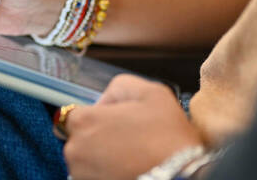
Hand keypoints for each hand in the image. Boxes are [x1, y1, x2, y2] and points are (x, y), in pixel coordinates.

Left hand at [64, 75, 202, 179]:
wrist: (182, 177)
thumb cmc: (168, 137)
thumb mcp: (150, 92)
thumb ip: (119, 87)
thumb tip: (105, 101)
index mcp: (83, 121)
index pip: (74, 115)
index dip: (96, 117)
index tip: (115, 124)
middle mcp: (74, 149)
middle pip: (79, 139)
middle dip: (98, 139)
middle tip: (128, 143)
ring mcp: (80, 174)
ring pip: (85, 162)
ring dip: (100, 160)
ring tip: (130, 159)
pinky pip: (93, 177)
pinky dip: (105, 175)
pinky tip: (128, 171)